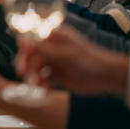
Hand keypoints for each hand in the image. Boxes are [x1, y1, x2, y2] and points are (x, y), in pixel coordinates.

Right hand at [15, 25, 129, 96]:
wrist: (107, 76)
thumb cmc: (90, 60)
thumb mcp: (65, 54)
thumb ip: (43, 49)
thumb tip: (22, 41)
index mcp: (54, 37)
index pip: (32, 40)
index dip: (25, 50)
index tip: (23, 61)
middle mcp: (53, 48)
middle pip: (32, 55)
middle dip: (27, 65)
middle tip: (24, 75)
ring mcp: (55, 61)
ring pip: (36, 68)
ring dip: (34, 77)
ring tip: (38, 86)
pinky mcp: (58, 74)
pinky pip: (44, 79)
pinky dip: (42, 85)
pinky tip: (45, 91)